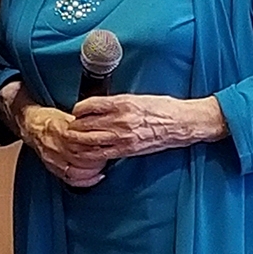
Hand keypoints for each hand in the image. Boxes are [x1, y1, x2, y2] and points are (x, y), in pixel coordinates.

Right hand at [18, 102, 111, 187]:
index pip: (82, 142)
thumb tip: (103, 126)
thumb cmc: (52, 119)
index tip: (107, 144)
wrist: (32, 126)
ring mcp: (53, 160)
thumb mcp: (69, 115)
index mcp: (61, 131)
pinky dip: (85, 181)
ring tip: (101, 165)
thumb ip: (85, 122)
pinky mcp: (53, 168)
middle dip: (97, 159)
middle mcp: (56, 146)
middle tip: (107, 155)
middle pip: (81, 158)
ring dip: (92, 171)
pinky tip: (95, 177)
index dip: (97, 144)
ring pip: (76, 171)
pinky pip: (69, 180)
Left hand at [68, 94, 226, 160]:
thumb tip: (100, 107)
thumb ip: (117, 103)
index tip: (76, 112)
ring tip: (74, 141)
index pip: (88, 105)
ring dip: (77, 141)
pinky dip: (89, 155)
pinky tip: (85, 154)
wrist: (181, 124)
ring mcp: (122, 137)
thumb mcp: (138, 98)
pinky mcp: (127, 150)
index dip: (78, 109)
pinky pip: (100, 155)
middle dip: (74, 127)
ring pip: (88, 141)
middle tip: (70, 128)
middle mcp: (120, 120)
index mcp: (122, 103)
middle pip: (84, 124)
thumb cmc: (164, 109)